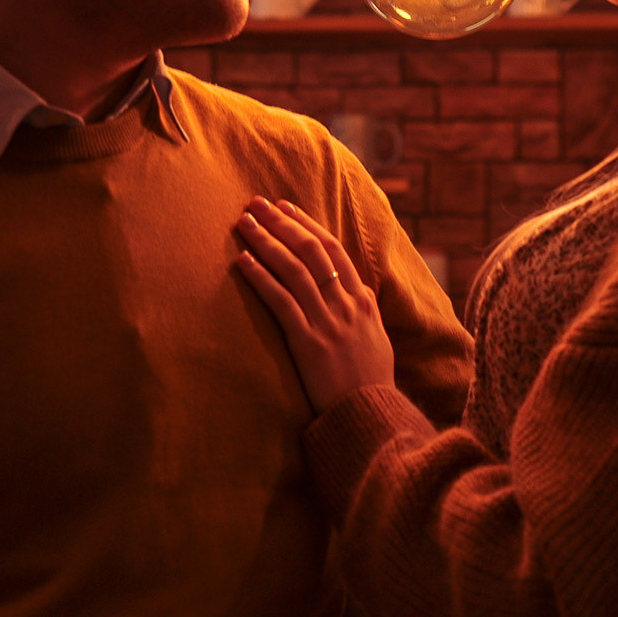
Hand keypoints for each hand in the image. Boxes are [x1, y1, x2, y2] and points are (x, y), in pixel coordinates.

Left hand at [235, 198, 395, 412]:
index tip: (285, 207)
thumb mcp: (374, 337)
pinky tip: (243, 261)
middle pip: (311, 250)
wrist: (371, 413)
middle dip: (282, 222)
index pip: (333, 249)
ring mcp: (328, 321)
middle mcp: (346, 303)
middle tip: (257, 203)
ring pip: (294, 269)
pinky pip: (281, 301)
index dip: (306, 224)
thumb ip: (361, 310)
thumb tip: (350, 290)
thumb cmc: (371, 381)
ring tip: (244, 222)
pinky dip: (261, 278)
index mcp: (362, 299)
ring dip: (267, 241)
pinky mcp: (308, 341)